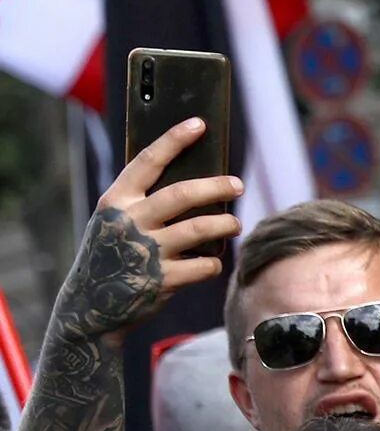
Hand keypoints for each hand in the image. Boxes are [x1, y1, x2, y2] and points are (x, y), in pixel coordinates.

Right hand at [54, 120, 242, 342]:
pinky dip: (213, 262)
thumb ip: (145, 203)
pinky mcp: (163, 280)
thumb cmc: (113, 256)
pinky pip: (205, 265)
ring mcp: (146, 251)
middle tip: (237, 184)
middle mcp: (130, 221)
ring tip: (235, 224)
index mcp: (116, 201)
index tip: (199, 124)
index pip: (148, 161)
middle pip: (182, 194)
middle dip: (216, 186)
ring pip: (200, 229)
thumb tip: (200, 185)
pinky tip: (211, 262)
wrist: (90, 306)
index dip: (175, 140)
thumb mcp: (117, 222)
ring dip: (225, 225)